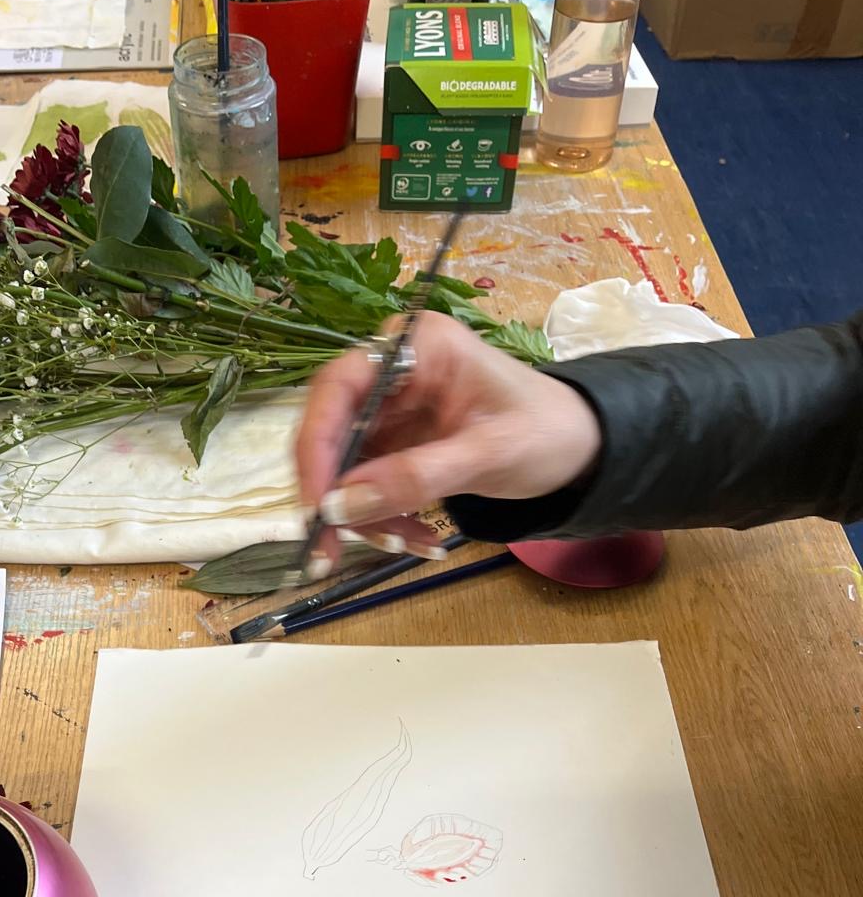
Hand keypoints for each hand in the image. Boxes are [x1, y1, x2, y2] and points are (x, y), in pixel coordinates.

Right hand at [295, 312, 602, 569]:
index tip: (316, 507)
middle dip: (334, 495)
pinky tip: (416, 538)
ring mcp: (391, 408)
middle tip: (330, 550)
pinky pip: (366, 486)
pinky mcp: (394, 443)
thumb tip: (339, 507)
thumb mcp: (488, 455)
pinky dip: (381, 519)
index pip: (339, 389)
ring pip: (343, 468)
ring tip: (407, 544)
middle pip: (331, 432)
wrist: (580, 447)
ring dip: (362, 516)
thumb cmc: (547, 432)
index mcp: (417, 345)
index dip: (318, 448)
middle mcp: (393, 369)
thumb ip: (414, 477)